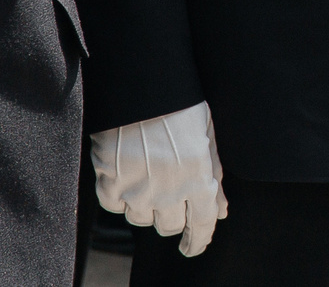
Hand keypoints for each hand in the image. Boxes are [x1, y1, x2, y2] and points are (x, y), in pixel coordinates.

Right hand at [91, 100, 226, 257]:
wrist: (140, 83)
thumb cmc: (181, 103)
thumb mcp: (208, 135)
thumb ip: (214, 175)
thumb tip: (221, 209)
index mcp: (196, 178)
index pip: (202, 223)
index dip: (200, 238)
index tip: (196, 244)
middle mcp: (166, 190)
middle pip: (170, 226)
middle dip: (176, 217)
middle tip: (175, 199)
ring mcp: (134, 188)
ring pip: (141, 219)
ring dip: (149, 207)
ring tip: (152, 180)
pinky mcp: (108, 180)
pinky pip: (115, 206)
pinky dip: (122, 198)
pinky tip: (129, 178)